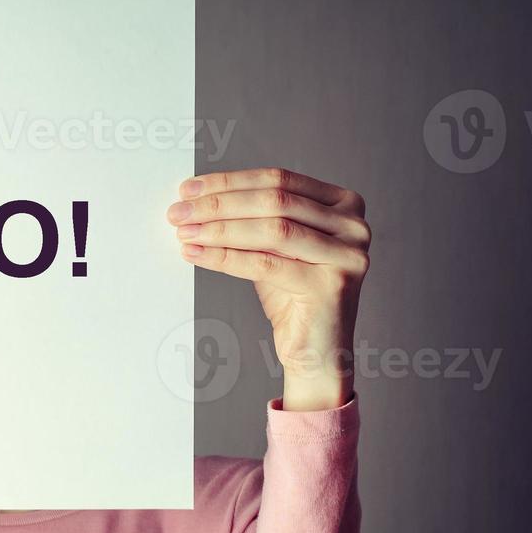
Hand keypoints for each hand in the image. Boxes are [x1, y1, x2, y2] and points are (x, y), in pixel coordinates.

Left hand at [167, 168, 370, 411]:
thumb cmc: (294, 298)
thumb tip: (199, 199)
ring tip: (184, 233)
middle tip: (178, 212)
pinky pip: (266, 265)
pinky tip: (197, 255)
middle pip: (274, 201)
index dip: (230, 182)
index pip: (279, 179)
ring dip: (219, 229)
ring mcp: (347, 255)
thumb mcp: (276, 248)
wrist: (316, 353)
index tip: (189, 189)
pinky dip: (226, 258)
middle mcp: (353, 225)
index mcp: (344, 203)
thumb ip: (254, 219)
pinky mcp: (331, 286)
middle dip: (219, 204)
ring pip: (272, 230)